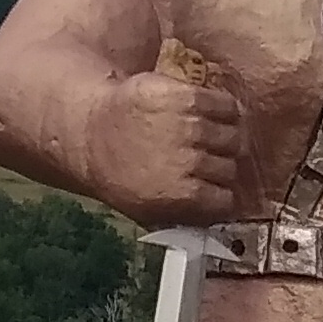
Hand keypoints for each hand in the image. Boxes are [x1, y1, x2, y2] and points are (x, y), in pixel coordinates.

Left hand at [96, 69, 246, 226]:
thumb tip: (213, 226)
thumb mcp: (146, 210)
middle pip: (231, 166)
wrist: (90, 131)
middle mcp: (189, 159)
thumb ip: (182, 217)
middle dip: (223, 166)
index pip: (227, 199)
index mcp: (182, 193)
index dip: (222, 194)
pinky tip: (211, 114)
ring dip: (225, 138)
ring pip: (233, 135)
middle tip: (210, 161)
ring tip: (211, 137)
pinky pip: (225, 105)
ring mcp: (188, 125)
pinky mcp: (185, 95)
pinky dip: (224, 110)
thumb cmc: (119, 174)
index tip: (215, 188)